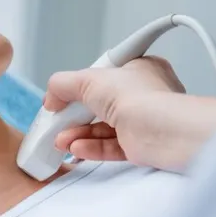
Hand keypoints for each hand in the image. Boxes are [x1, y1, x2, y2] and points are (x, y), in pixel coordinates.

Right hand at [43, 56, 215, 172]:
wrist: (164, 133)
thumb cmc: (143, 99)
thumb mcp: (91, 80)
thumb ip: (65, 84)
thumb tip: (51, 93)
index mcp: (139, 69)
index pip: (102, 75)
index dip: (79, 86)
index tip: (60, 97)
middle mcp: (142, 94)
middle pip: (98, 104)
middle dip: (74, 115)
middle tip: (55, 122)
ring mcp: (142, 121)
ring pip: (102, 128)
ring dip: (78, 133)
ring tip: (60, 139)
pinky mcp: (140, 145)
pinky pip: (110, 146)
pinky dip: (90, 147)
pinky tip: (75, 147)